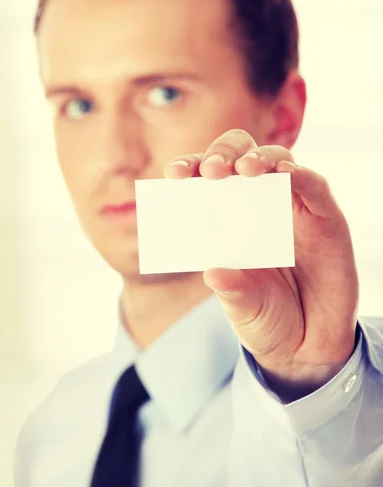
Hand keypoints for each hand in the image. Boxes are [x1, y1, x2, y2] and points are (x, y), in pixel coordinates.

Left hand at [164, 129, 358, 398]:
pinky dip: (301, 174)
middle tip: (211, 171)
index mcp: (227, 219)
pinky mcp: (324, 215)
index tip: (173, 175)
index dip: (190, 168)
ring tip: (245, 169)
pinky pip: (314, 185)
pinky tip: (286, 174)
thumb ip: (231, 290)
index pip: (206, 180)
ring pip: (277, 160)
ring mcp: (292, 206)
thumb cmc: (266, 317)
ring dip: (259, 158)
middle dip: (223, 155)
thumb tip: (213, 273)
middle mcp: (257, 204)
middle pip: (240, 156)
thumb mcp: (243, 307)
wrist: (309, 343)